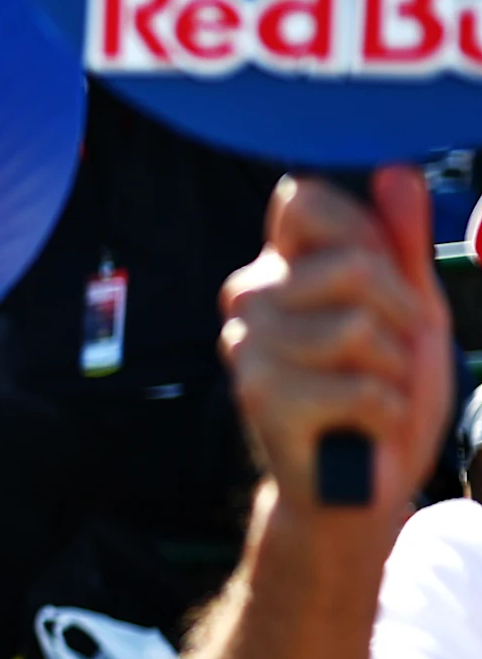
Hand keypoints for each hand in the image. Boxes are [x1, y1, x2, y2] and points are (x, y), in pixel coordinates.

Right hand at [223, 165, 454, 523]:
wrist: (358, 487)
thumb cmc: (381, 394)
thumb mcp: (410, 310)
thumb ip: (401, 243)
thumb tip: (394, 171)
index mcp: (281, 267)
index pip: (304, 198)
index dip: (363, 229)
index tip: (383, 276)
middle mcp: (251, 297)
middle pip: (352, 262)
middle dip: (400, 311)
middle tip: (391, 352)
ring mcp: (248, 346)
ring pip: (357, 327)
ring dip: (394, 369)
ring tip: (374, 391)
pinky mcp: (260, 397)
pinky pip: (360, 385)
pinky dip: (385, 410)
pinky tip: (363, 426)